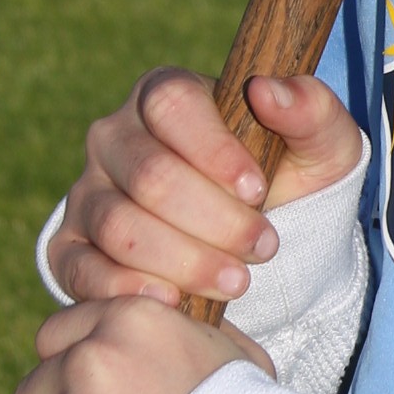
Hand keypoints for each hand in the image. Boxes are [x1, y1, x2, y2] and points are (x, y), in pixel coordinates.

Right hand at [52, 68, 365, 308]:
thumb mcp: (321, 146)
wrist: (258, 246)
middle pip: (148, 175)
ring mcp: (87, 194)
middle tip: (264, 248)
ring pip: (120, 226)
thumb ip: (311, 109)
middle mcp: (114, 137)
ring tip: (237, 281)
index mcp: (165, 94)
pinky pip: (80, 269)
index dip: (214, 150)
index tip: (259, 190)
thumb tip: (266, 91)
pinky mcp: (71, 249)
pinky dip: (126, 290)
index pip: (171, 104)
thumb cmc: (287, 180)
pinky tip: (175, 302)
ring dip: (184, 261)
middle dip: (214, 220)